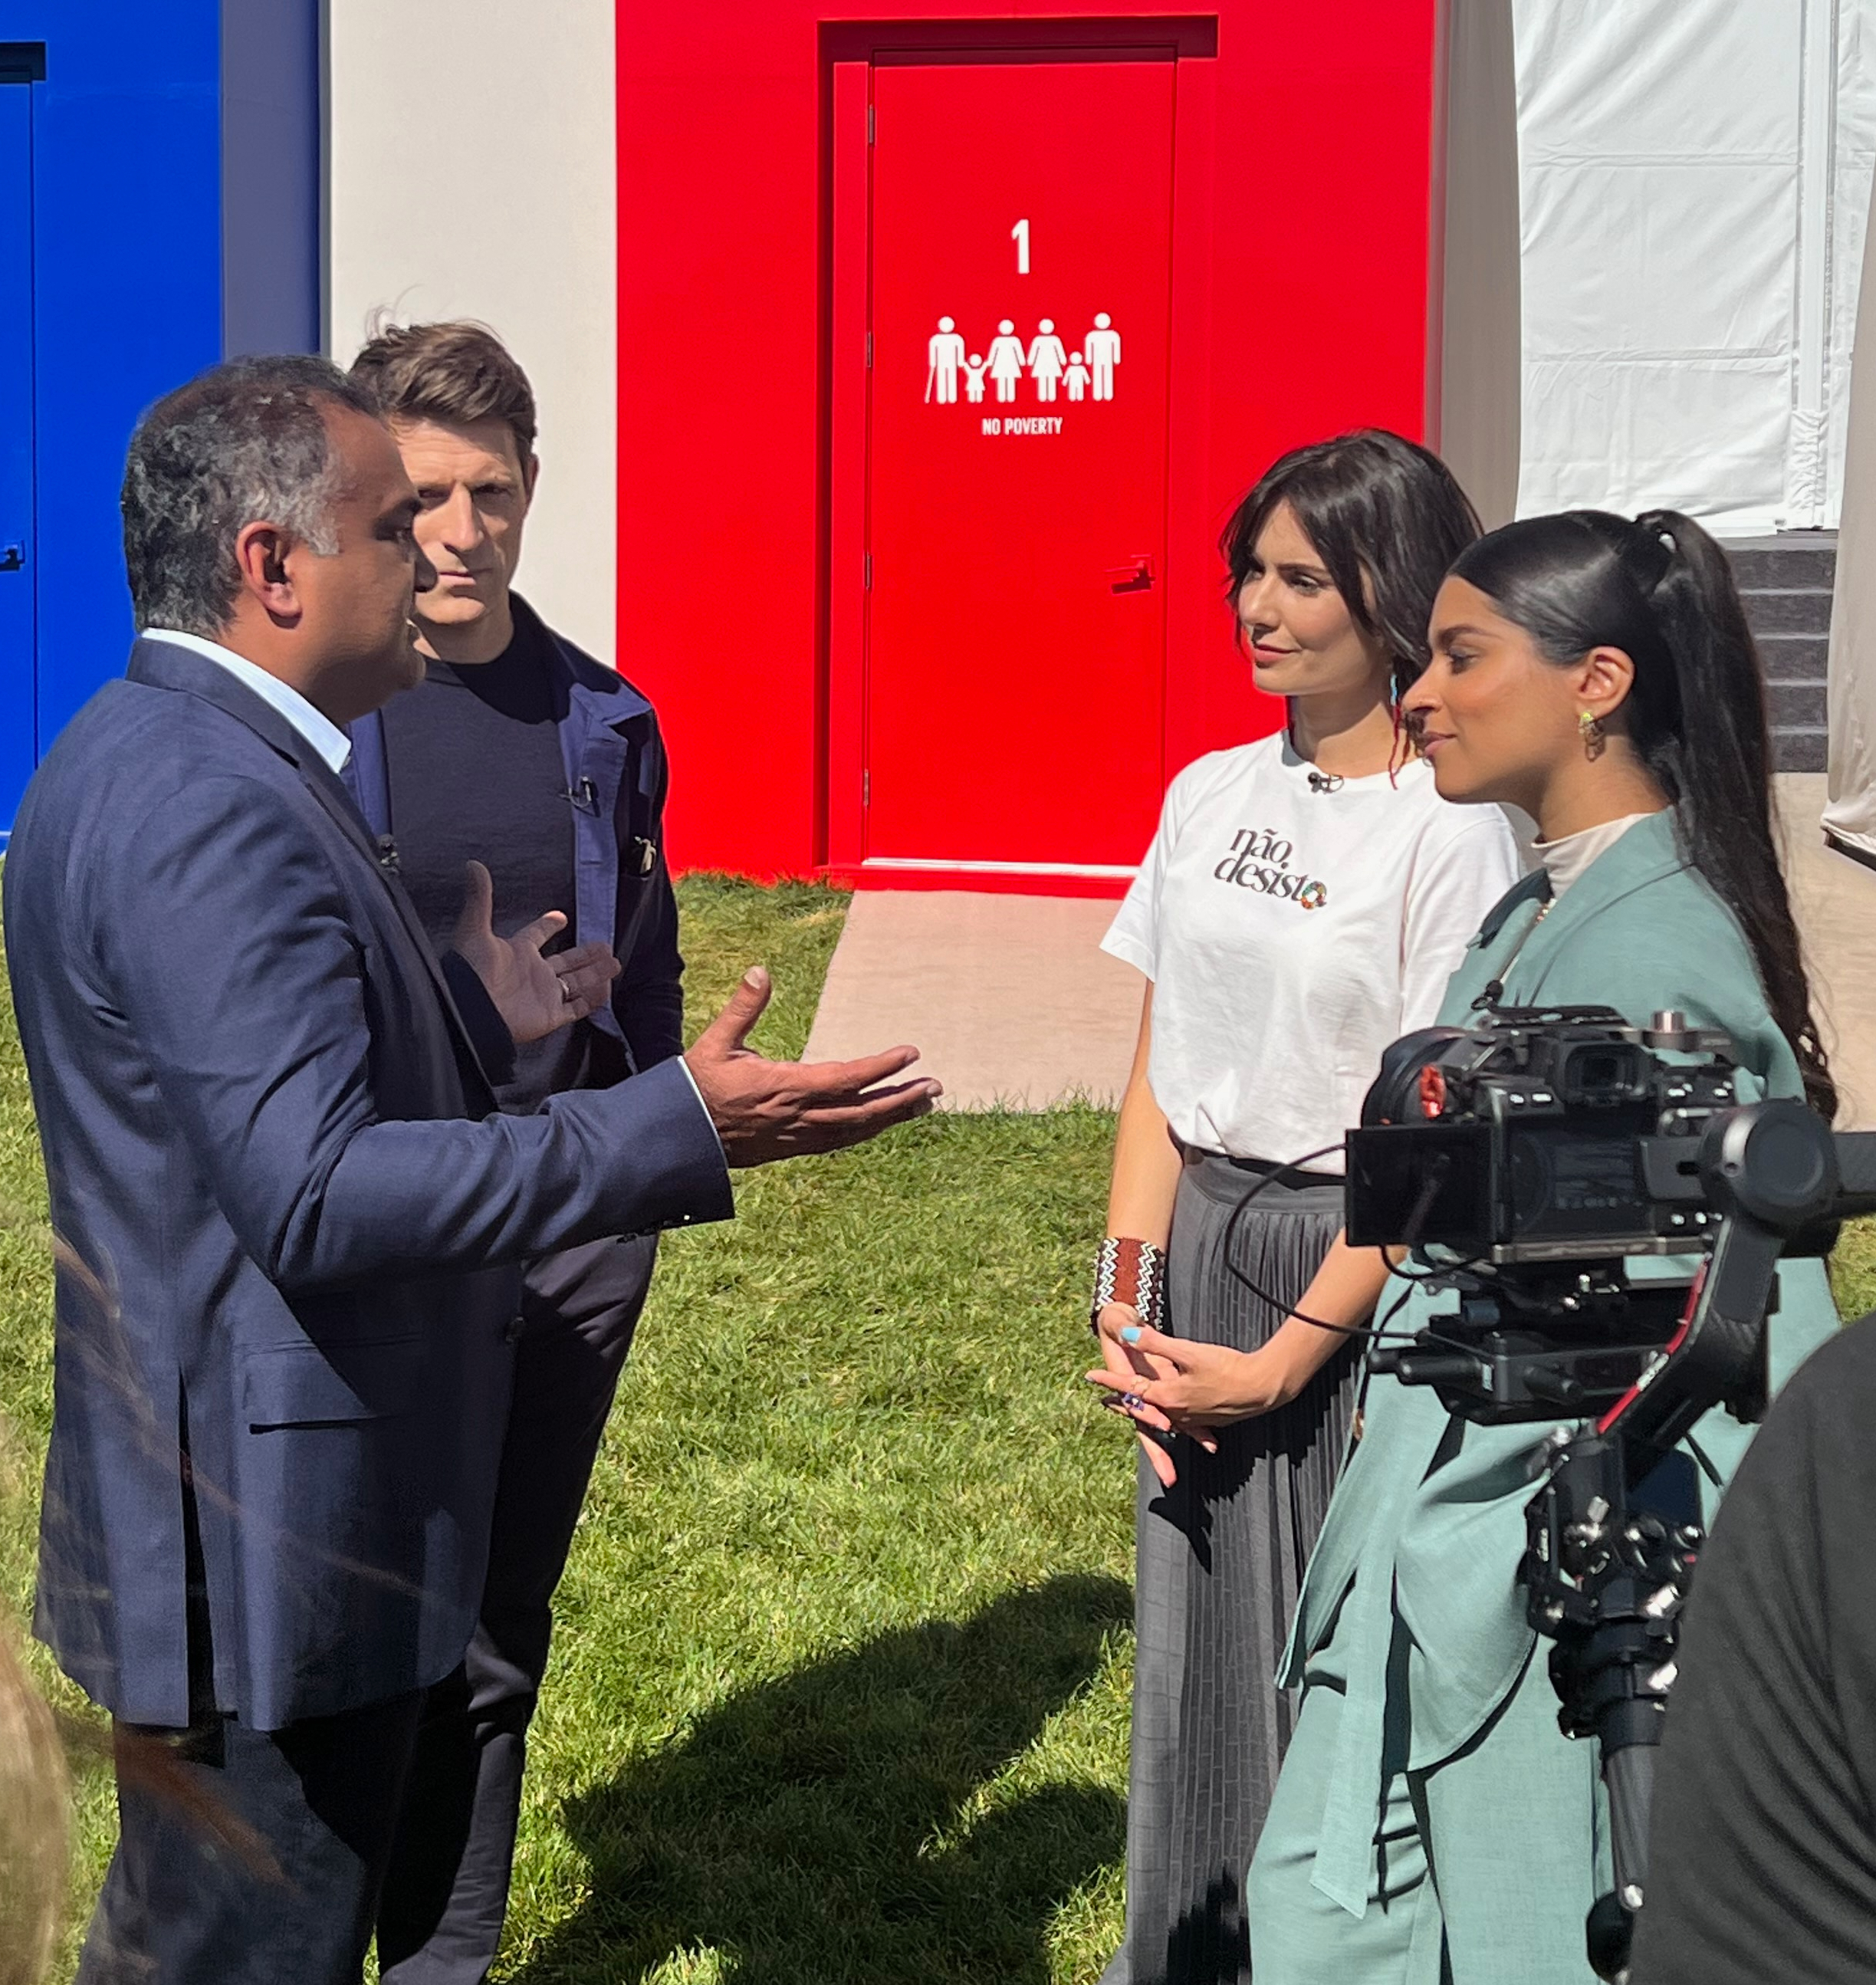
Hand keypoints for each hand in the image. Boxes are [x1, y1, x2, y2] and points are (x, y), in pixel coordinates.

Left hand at [452, 860, 620, 1045]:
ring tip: (615, 962)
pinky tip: (606, 988)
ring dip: (596, 973)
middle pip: (566, 960)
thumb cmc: (470, 973)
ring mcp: (543, 994)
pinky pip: (577, 1007)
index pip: (537, 934)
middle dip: (586, 952)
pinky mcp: (550, 1015)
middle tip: (605, 944)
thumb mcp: (475, 930)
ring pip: (577, 982)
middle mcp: (533, 973)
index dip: (548, 925)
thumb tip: (473, 865)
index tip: (560, 916)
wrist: (472, 1012)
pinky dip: (593, 999)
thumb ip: (480, 898)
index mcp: (517, 952)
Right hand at [685, 966, 941, 1165]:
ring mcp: (798, 1136)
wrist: (680, 1137)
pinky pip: (839, 1141)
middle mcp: (799, 1115)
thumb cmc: (697, 1085)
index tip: (910, 1054)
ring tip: (923, 1104)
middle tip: (935, 1087)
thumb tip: (760, 971)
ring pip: (855, 1130)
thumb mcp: (717, 1041)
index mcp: (786, 1086)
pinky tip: (881, 1122)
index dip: (881, 1068)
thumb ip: (744, 1008)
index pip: (846, 1078)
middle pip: (862, 1111)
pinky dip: (866, 1130)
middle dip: (901, 1099)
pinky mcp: (793, 1147)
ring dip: (891, 1117)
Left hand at [1086, 1323, 1305, 1433]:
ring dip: (1143, 1412)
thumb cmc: (1227, 1367)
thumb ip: (1156, 1343)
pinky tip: (1173, 1420)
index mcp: (1167, 1395)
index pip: (1129, 1388)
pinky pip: (1180, 1423)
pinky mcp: (1206, 1421)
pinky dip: (1169, 1419)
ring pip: (1160, 1417)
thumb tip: (1127, 1334)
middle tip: (1104, 1400)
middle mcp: (1175, 1413)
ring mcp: (1191, 1420)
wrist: (1261, 1388)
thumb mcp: (1188, 1351)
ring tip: (1132, 1407)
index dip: (1108, 1380)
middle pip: (1140, 1408)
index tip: (1089, 1376)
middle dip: (1121, 1404)